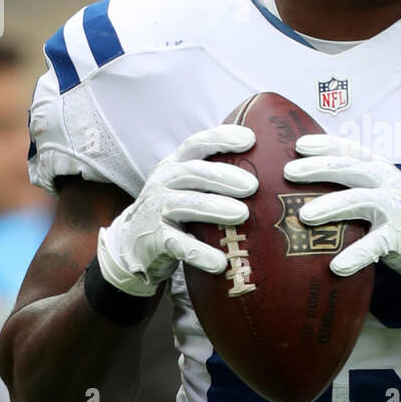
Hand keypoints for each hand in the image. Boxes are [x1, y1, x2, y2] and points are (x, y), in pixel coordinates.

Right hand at [96, 124, 257, 295]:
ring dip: (214, 208)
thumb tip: (267, 167)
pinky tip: (220, 262)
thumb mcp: (187, 185)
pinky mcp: (156, 240)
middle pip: (194, 173)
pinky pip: (179, 245)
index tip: (250, 139)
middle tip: (253, 185)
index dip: (221, 139)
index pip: (197, 144)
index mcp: (174, 164)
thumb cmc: (174, 208)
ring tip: (242, 214)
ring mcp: (156, 210)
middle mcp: (163, 182)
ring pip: (186, 205)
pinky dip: (200, 254)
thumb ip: (213, 175)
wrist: (133, 243)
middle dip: (224, 177)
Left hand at [283, 134, 400, 326]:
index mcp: (378, 169)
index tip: (298, 145)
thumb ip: (350, 183)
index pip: (351, 149)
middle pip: (352, 168)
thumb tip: (302, 181)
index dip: (326, 143)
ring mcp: (394, 208)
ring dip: (333, 206)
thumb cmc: (396, 213)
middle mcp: (386, 182)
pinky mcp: (400, 236)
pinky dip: (356, 255)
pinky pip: (375, 244)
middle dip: (320, 168)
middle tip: (289, 172)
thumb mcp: (376, 190)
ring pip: (361, 200)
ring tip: (306, 215)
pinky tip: (337, 266)